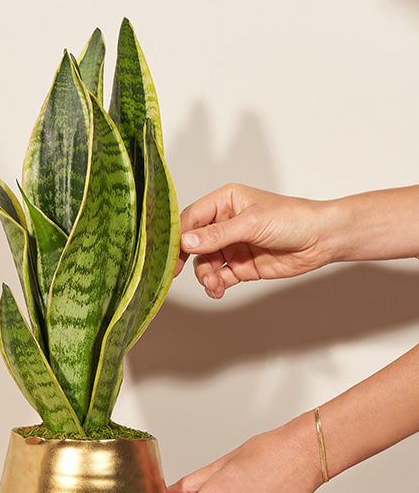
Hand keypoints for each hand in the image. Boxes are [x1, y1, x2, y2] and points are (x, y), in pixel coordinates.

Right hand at [175, 183, 340, 297]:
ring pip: (205, 263)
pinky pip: (219, 276)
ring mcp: (232, 246)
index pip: (191, 218)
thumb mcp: (251, 223)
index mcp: (224, 202)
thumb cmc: (292, 219)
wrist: (321, 240)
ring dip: (204, 275)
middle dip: (186, 259)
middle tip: (176, 273)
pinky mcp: (240, 266)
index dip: (178, 235)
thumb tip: (187, 241)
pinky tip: (217, 289)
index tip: (170, 252)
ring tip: (213, 283)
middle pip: (193, 243)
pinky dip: (215, 284)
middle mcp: (224, 223)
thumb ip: (217, 234)